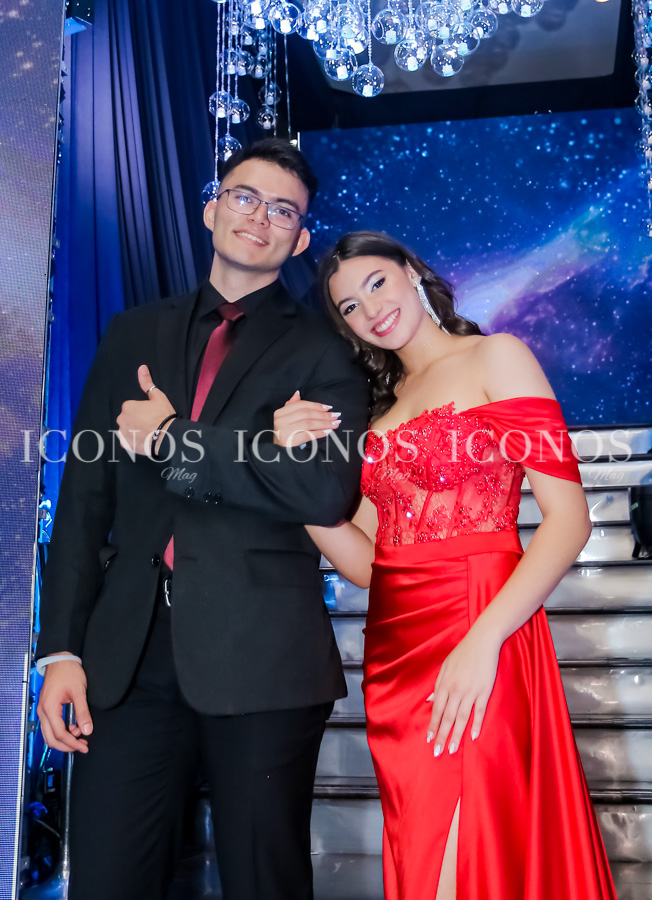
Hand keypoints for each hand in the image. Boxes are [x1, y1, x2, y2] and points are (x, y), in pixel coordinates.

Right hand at [37, 657, 92, 753]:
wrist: (60, 659)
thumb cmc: (68, 672)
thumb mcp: (79, 692)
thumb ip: (83, 712)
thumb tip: (87, 730)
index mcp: (49, 708)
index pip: (59, 734)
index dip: (72, 743)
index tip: (84, 746)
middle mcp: (43, 711)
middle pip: (51, 739)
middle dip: (67, 746)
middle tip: (82, 746)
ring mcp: (43, 710)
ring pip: (49, 734)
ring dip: (64, 739)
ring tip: (80, 736)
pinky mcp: (46, 708)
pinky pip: (50, 726)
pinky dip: (61, 731)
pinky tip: (74, 728)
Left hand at [116, 365, 175, 455]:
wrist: (167, 437)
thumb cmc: (163, 416)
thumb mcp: (157, 396)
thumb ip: (147, 382)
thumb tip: (142, 368)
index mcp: (127, 406)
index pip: (131, 407)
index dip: (142, 410)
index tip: (150, 414)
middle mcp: (122, 419)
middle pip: (127, 418)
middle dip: (136, 420)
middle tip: (150, 423)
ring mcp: (123, 432)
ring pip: (127, 429)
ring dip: (134, 430)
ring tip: (148, 432)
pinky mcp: (126, 444)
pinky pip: (127, 441)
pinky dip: (133, 440)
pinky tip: (143, 439)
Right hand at [273, 391, 340, 446]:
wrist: (278, 453)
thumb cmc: (285, 434)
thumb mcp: (285, 419)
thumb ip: (291, 406)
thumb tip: (298, 393)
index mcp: (280, 413)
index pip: (301, 405)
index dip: (316, 405)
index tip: (328, 407)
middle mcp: (280, 421)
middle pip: (306, 414)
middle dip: (323, 414)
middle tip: (335, 415)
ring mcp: (284, 431)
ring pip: (308, 424)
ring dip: (324, 423)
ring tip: (335, 424)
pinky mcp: (289, 441)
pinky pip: (308, 435)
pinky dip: (319, 433)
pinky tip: (327, 432)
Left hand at [426, 628, 500, 756]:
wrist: (482, 641)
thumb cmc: (463, 653)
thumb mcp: (445, 666)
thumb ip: (438, 685)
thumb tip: (429, 701)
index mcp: (445, 683)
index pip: (437, 709)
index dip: (433, 725)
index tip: (428, 739)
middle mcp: (456, 689)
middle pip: (447, 717)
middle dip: (441, 735)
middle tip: (436, 752)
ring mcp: (471, 691)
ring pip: (461, 717)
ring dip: (456, 735)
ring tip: (451, 749)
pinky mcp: (485, 691)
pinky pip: (479, 711)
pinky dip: (476, 724)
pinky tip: (472, 737)